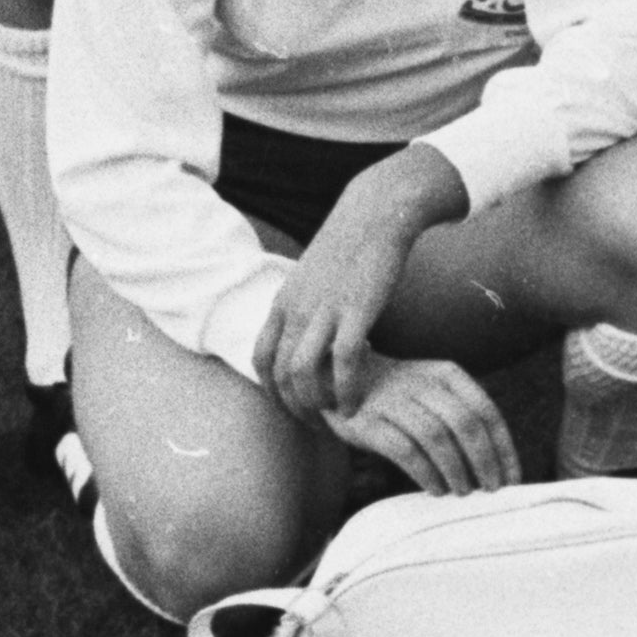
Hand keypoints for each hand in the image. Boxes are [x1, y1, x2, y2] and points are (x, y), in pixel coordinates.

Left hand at [255, 150, 465, 424]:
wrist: (376, 212)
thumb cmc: (352, 245)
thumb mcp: (316, 277)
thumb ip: (308, 306)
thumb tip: (313, 334)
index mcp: (284, 302)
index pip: (260, 357)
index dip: (271, 390)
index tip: (292, 405)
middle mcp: (296, 310)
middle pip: (280, 374)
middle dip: (295, 407)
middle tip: (317, 424)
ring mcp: (324, 311)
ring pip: (303, 374)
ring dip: (317, 405)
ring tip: (335, 419)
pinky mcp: (356, 311)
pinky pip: (344, 363)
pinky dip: (347, 390)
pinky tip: (356, 405)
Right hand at [333, 352, 520, 496]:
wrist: (337, 378)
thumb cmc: (398, 396)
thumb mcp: (432, 391)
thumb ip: (461, 416)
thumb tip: (497, 465)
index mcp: (447, 374)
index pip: (487, 411)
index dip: (503, 447)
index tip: (512, 478)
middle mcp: (423, 382)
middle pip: (466, 424)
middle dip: (485, 461)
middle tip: (492, 490)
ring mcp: (393, 400)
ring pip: (437, 437)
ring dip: (456, 470)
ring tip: (464, 492)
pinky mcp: (367, 422)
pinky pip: (404, 450)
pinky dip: (425, 473)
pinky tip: (435, 488)